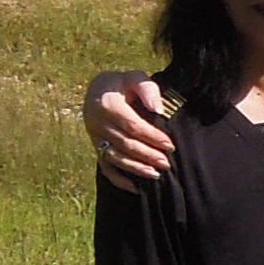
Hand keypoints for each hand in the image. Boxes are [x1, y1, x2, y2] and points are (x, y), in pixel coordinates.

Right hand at [84, 70, 174, 191]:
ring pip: (115, 157)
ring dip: (136, 169)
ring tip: (156, 175)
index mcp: (107, 104)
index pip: (132, 125)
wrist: (99, 90)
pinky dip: (118, 179)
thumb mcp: (134, 77)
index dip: (151, 137)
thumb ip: (147, 88)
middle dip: (147, 155)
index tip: (170, 145)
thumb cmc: (123, 84)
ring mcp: (93, 136)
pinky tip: (135, 187)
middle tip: (166, 163)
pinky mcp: (94, 146)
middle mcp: (96, 122)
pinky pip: (104, 166)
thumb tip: (157, 110)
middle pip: (124, 143)